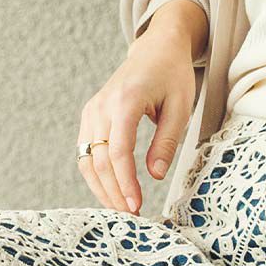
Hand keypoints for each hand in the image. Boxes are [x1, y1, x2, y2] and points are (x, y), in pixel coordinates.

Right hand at [77, 0, 204, 213]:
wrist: (156, 50)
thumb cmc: (172, 76)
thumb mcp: (180, 108)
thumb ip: (167, 142)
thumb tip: (155, 176)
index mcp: (125, 101)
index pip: (118, 151)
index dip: (125, 183)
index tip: (136, 206)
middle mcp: (101, 106)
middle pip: (99, 160)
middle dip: (113, 192)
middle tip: (131, 216)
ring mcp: (92, 110)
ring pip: (87, 159)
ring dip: (101, 188)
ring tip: (120, 208)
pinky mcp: (90, 115)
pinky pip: (85, 151)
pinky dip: (95, 174)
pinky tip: (111, 190)